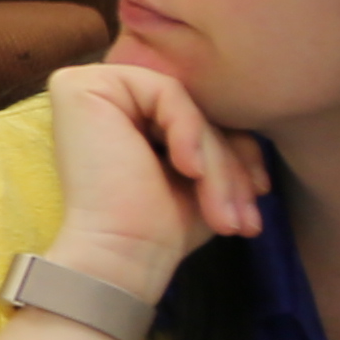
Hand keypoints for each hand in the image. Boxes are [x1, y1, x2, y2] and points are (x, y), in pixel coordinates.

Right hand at [38, 58, 262, 297]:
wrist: (119, 254)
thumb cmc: (157, 226)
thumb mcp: (206, 176)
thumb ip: (219, 139)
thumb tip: (257, 127)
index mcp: (124, 117)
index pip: (198, 119)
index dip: (236, 153)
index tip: (257, 194)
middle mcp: (104, 95)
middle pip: (195, 113)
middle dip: (231, 163)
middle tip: (243, 216)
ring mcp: (89, 86)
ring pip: (187, 107)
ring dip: (216, 161)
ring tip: (223, 213)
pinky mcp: (82, 86)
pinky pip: (168, 93)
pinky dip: (189, 133)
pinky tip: (187, 170)